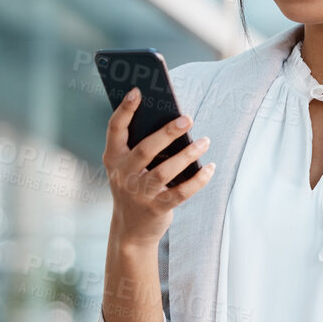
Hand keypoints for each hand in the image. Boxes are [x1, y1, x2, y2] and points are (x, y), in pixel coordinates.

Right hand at [104, 88, 213, 248]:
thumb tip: (173, 122)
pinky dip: (198, 180)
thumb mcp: (128, 167)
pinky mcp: (156, 209)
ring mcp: (138, 194)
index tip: (138, 91)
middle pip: (145, 150)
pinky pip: (180, 193)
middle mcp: (123, 175)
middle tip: (188, 118)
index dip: (125, 110)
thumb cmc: (134, 187)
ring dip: (187, 155)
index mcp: (113, 159)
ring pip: (164, 171)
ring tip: (205, 141)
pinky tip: (210, 167)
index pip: (115, 129)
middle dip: (167, 132)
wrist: (130, 230)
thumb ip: (141, 147)